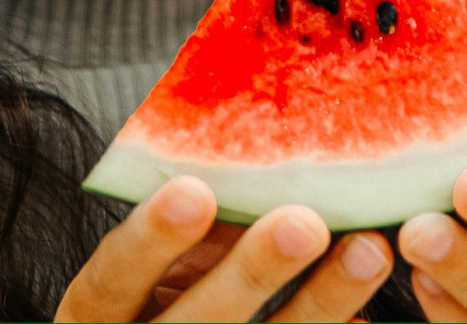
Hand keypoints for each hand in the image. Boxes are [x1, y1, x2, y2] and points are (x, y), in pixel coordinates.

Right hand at [57, 175, 395, 321]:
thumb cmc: (152, 298)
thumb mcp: (148, 268)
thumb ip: (185, 230)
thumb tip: (251, 158)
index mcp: (99, 313)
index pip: (112, 278)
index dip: (150, 238)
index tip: (195, 190)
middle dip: (252, 273)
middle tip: (304, 224)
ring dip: (319, 303)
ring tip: (367, 251)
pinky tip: (363, 315)